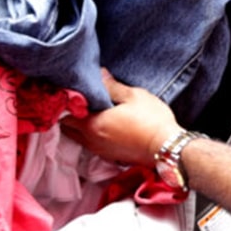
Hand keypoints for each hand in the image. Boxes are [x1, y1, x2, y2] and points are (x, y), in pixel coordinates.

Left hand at [59, 68, 178, 167]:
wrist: (167, 148)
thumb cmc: (151, 120)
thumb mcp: (133, 96)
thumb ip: (112, 86)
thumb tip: (100, 74)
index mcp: (92, 124)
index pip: (64, 113)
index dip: (63, 101)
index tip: (67, 91)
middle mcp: (90, 140)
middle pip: (66, 127)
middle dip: (67, 114)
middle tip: (75, 100)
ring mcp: (99, 150)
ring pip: (77, 137)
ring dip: (78, 125)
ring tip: (87, 111)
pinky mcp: (110, 156)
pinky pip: (90, 144)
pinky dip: (89, 134)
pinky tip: (101, 125)